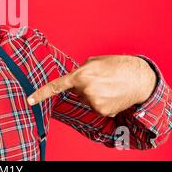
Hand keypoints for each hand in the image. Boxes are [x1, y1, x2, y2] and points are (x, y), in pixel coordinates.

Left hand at [27, 55, 156, 116]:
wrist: (141, 79)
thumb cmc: (119, 66)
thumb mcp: (97, 60)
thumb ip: (82, 68)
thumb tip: (75, 78)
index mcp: (81, 74)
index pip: (56, 85)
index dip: (41, 93)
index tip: (30, 99)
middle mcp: (86, 89)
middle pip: (76, 91)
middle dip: (84, 85)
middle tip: (101, 79)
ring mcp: (94, 101)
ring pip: (86, 99)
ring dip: (94, 93)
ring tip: (109, 85)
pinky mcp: (102, 110)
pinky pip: (95, 106)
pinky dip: (102, 102)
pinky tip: (113, 94)